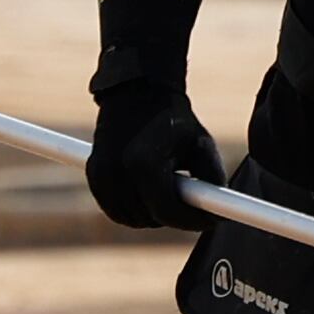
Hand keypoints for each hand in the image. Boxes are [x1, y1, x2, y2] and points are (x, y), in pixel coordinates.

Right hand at [87, 81, 223, 231]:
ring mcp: (101, 174)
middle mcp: (117, 172)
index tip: (211, 221)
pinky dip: (132, 210)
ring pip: (130, 218)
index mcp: (144, 163)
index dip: (193, 221)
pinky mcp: (94, 175)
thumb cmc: (173, 118)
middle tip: (193, 206)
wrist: (137, 92)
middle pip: (148, 219)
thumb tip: (219, 212)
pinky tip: (148, 196)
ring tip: (171, 196)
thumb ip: (212, 178)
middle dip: (174, 218)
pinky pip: (115, 209)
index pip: (168, 212)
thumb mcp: (201, 143)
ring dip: (152, 216)